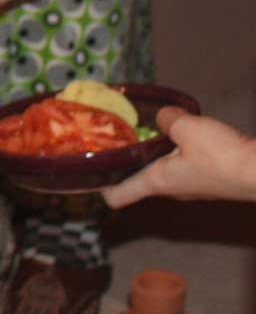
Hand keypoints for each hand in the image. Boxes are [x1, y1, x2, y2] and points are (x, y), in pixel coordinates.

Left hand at [102, 108, 255, 207]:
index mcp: (155, 183)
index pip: (116, 198)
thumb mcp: (188, 128)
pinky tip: (183, 136)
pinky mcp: (209, 181)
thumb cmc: (221, 156)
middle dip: (125, 163)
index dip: (98, 187)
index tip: (91, 170)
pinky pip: (183, 167)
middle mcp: (170, 190)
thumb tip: (163, 115)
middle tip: (118, 140)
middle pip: (136, 181)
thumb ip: (169, 119)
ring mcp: (191, 188)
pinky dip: (176, 154)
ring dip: (152, 156)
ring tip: (148, 131)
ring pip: (161, 173)